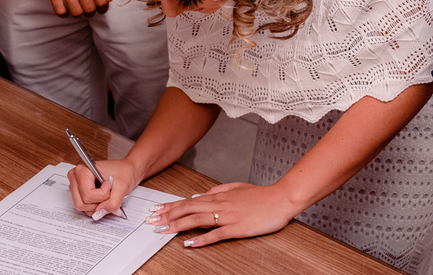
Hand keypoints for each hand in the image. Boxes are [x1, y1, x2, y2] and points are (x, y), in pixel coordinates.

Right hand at [33, 0, 111, 16]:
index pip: (102, 1)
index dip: (103, 8)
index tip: (101, 8)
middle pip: (90, 9)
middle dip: (91, 12)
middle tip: (88, 8)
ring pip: (76, 12)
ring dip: (78, 13)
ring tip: (77, 7)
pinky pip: (60, 11)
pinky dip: (64, 13)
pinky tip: (65, 7)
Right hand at [66, 158, 141, 218]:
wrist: (126, 171)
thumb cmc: (123, 172)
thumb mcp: (122, 186)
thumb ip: (112, 202)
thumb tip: (100, 212)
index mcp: (83, 170)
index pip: (87, 194)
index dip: (102, 195)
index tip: (110, 187)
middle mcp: (76, 177)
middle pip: (81, 203)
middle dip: (98, 202)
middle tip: (108, 192)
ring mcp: (76, 186)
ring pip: (81, 206)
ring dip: (97, 205)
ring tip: (105, 194)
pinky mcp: (79, 193)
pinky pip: (84, 208)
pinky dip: (95, 207)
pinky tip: (101, 197)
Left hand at [147, 182, 299, 247]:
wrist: (281, 199)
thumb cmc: (261, 195)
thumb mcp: (236, 187)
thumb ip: (218, 191)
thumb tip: (201, 196)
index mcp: (219, 196)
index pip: (189, 201)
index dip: (171, 206)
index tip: (157, 210)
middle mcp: (220, 204)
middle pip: (188, 210)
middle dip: (168, 215)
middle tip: (152, 221)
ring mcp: (228, 216)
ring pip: (197, 220)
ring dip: (178, 226)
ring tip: (163, 231)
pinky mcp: (237, 228)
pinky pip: (216, 234)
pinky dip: (202, 239)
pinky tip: (190, 243)